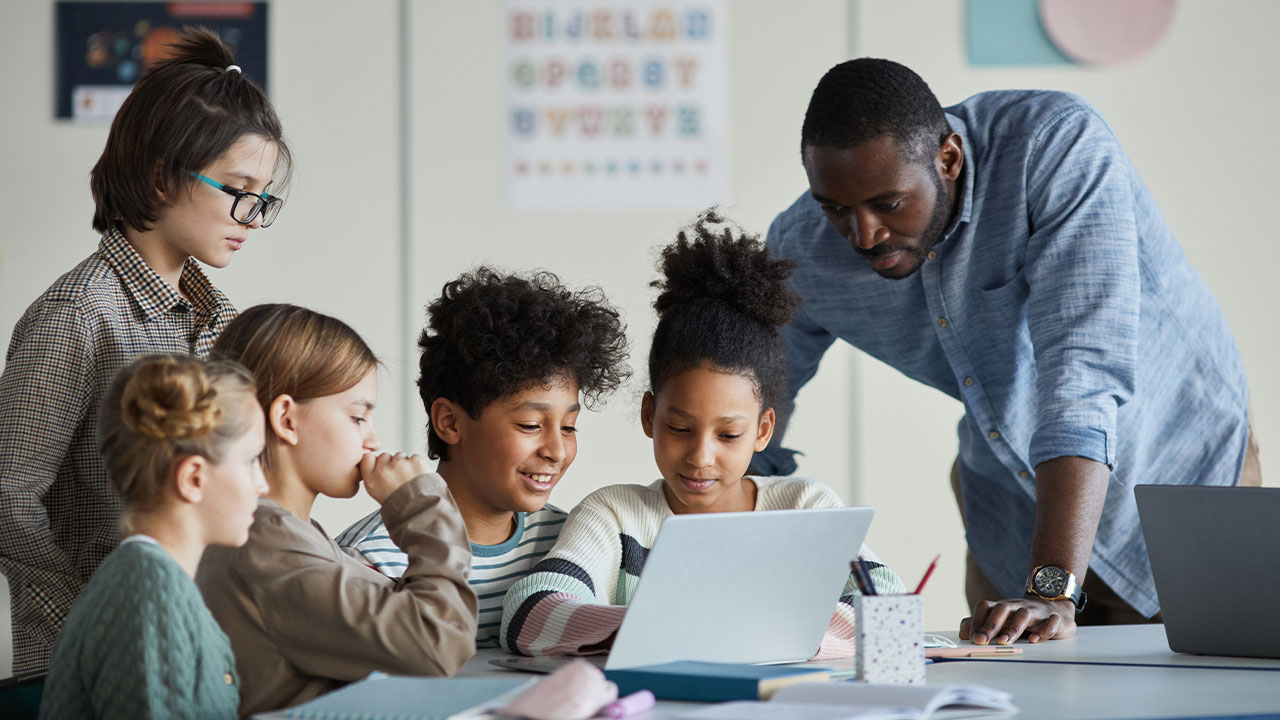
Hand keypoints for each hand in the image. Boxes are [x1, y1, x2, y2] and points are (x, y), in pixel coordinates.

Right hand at [359, 452, 430, 504]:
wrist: (421, 510)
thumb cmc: (400, 505)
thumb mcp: (378, 494)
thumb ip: (374, 476)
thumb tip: (377, 462)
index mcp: (372, 480)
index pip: (368, 458)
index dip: (376, 462)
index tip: (382, 468)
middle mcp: (383, 471)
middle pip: (385, 456)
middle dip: (391, 463)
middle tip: (398, 478)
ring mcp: (400, 465)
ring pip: (400, 456)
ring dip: (405, 464)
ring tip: (410, 480)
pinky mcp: (415, 461)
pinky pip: (414, 457)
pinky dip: (417, 465)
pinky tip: (418, 477)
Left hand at [959, 596, 1076, 644]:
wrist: (1056, 608)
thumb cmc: (1023, 618)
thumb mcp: (1002, 620)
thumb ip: (981, 625)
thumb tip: (962, 633)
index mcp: (1003, 607)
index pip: (985, 607)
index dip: (976, 621)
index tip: (971, 639)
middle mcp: (1017, 606)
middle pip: (1002, 609)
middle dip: (990, 625)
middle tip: (981, 642)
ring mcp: (1037, 610)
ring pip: (1023, 614)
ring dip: (1012, 628)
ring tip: (1004, 642)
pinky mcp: (1055, 619)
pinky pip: (1050, 622)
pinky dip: (1043, 630)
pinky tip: (1034, 640)